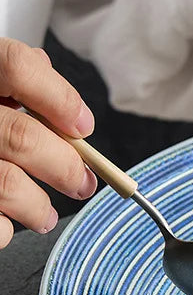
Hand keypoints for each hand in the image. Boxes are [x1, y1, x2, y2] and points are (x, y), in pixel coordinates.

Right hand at [0, 39, 95, 247]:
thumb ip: (10, 79)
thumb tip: (57, 94)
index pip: (16, 67)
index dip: (59, 98)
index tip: (83, 126)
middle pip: (22, 137)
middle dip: (66, 168)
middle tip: (81, 183)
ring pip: (8, 185)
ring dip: (39, 208)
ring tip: (44, 215)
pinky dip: (3, 228)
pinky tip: (4, 222)